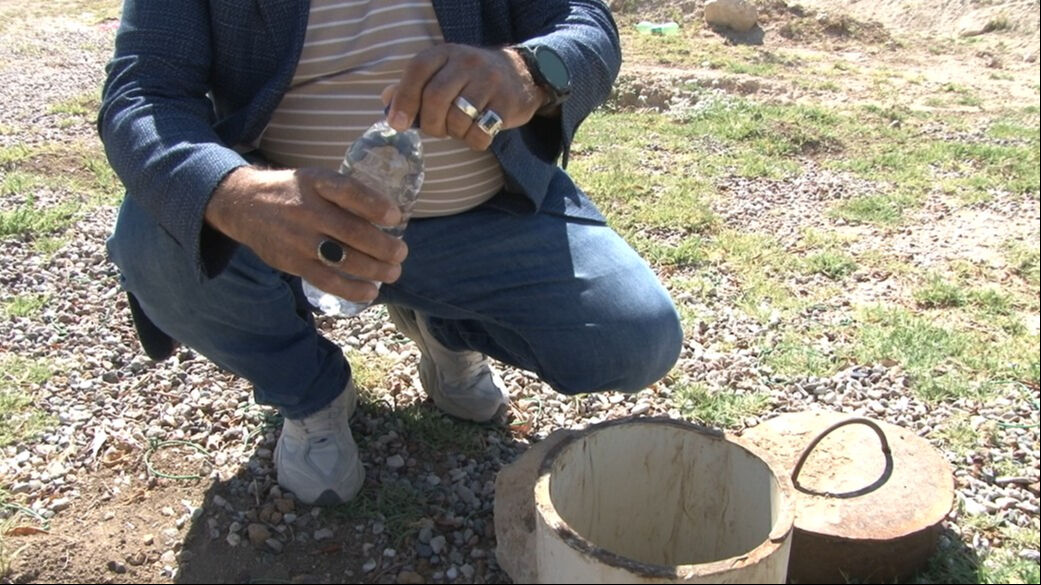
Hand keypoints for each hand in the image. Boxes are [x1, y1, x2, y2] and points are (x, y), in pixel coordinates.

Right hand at [204, 166, 407, 302]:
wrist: (244, 204)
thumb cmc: (294, 193)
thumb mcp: (315, 180)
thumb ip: (344, 194)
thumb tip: (390, 217)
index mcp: (316, 183)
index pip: (348, 191)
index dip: (375, 205)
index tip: (396, 217)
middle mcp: (306, 210)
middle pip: (351, 231)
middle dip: (383, 246)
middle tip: (401, 253)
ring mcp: (298, 238)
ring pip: (343, 258)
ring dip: (374, 269)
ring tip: (393, 272)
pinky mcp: (292, 262)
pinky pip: (326, 279)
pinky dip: (351, 288)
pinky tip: (370, 292)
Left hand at [382, 44, 548, 149]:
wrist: (521, 73)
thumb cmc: (471, 78)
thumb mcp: (443, 71)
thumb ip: (414, 86)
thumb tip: (386, 102)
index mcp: (446, 53)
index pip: (417, 71)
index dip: (404, 99)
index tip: (398, 123)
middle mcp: (467, 63)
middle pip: (436, 98)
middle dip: (430, 123)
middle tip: (435, 130)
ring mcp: (489, 82)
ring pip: (458, 118)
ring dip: (453, 133)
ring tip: (458, 128)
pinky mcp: (506, 104)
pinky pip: (480, 133)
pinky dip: (473, 140)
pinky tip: (476, 133)